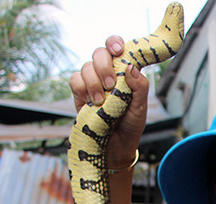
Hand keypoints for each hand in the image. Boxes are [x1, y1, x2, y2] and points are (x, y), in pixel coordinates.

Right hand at [69, 35, 149, 168]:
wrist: (116, 148)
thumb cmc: (131, 126)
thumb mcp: (141, 108)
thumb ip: (140, 87)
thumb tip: (131, 67)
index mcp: (124, 73)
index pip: (117, 48)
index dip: (115, 43)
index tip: (118, 50)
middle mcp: (108, 74)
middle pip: (99, 53)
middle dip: (104, 66)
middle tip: (111, 85)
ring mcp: (92, 83)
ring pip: (86, 66)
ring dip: (93, 81)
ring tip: (101, 101)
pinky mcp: (79, 95)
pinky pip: (74, 80)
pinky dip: (81, 88)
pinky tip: (89, 101)